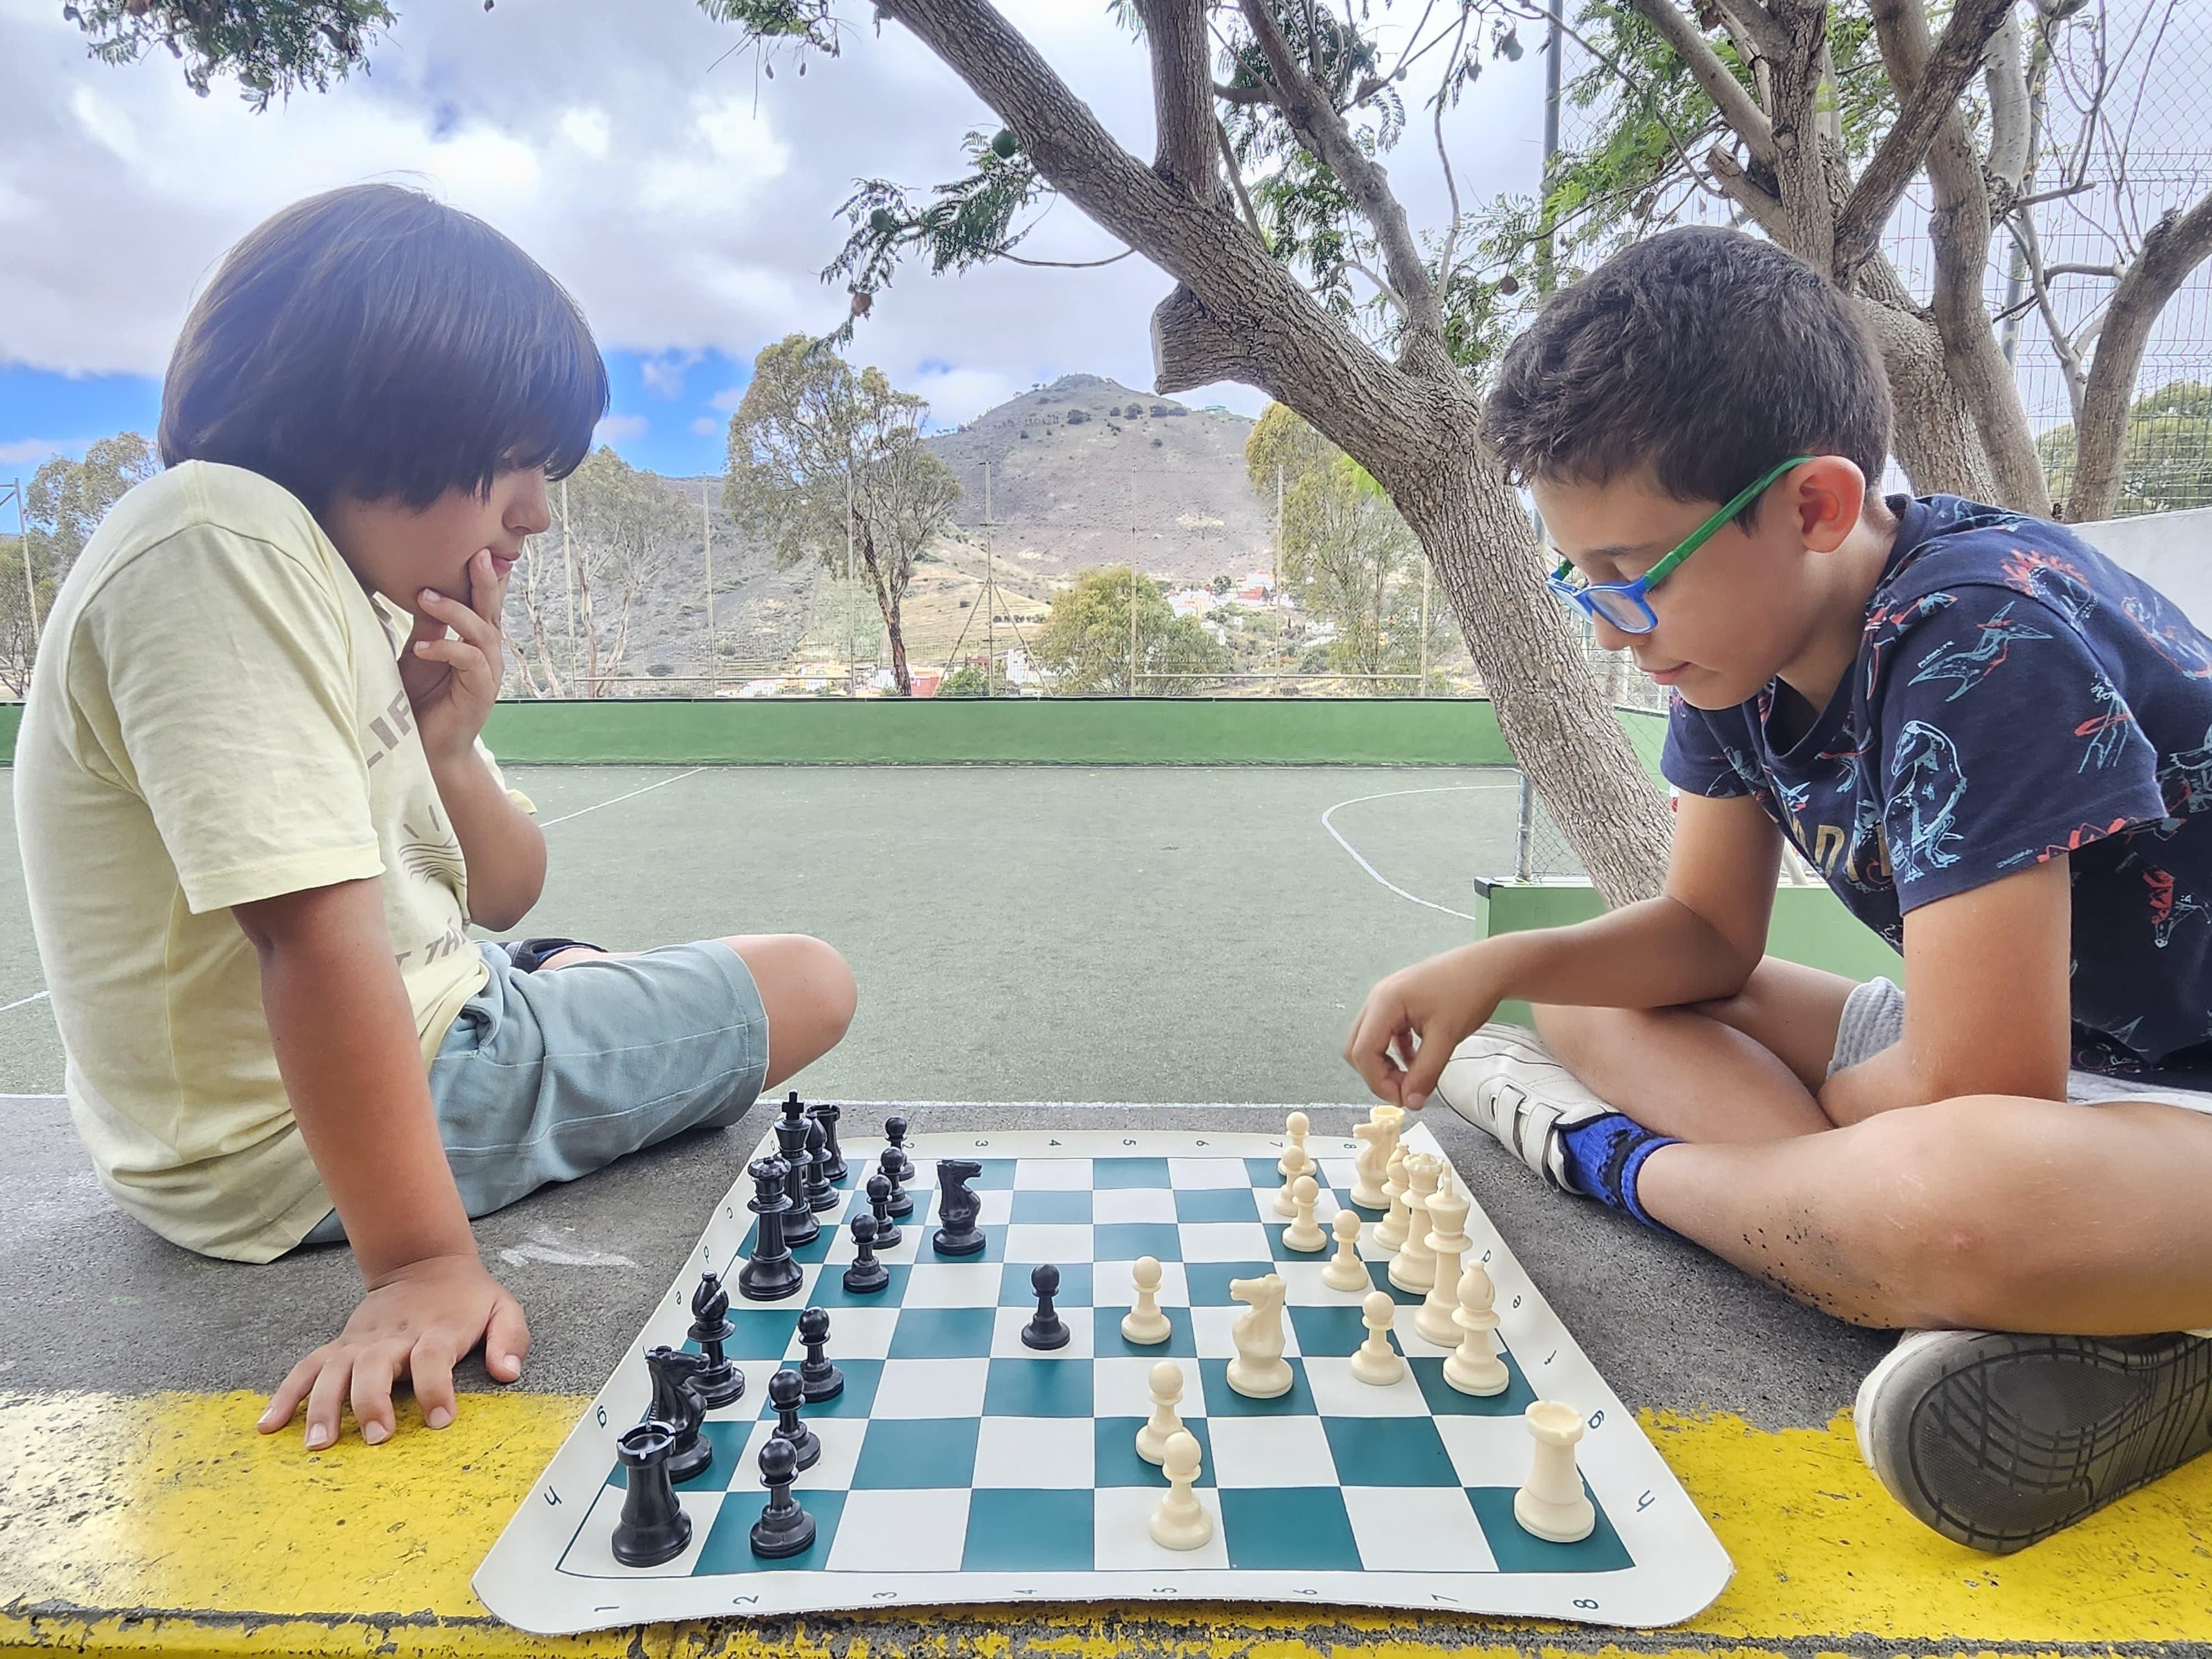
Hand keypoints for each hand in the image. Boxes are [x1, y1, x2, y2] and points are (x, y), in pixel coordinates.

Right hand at [257, 1252, 528, 1447]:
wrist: (426, 1263)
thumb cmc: (467, 1298)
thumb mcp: (502, 1308)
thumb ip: (510, 1338)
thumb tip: (509, 1372)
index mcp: (436, 1330)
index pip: (433, 1358)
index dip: (436, 1388)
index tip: (441, 1420)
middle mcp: (393, 1336)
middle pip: (375, 1365)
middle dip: (373, 1401)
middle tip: (377, 1438)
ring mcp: (361, 1341)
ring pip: (334, 1370)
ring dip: (323, 1406)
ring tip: (317, 1444)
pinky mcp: (340, 1346)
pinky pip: (307, 1368)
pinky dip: (286, 1394)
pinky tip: (268, 1425)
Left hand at [401, 548, 510, 764]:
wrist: (427, 748)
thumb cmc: (420, 701)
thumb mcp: (419, 653)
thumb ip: (428, 625)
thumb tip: (423, 587)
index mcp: (475, 641)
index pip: (482, 603)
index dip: (482, 577)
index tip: (475, 547)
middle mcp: (487, 653)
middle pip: (490, 610)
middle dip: (485, 581)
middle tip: (477, 554)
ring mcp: (489, 672)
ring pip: (482, 631)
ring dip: (454, 611)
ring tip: (425, 595)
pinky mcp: (482, 691)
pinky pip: (470, 661)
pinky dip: (446, 649)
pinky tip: (422, 646)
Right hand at [1343, 944, 1500, 1111]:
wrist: (1488, 967)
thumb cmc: (1469, 990)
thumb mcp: (1447, 1037)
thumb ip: (1426, 1073)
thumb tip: (1411, 1101)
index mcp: (1385, 1002)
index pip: (1362, 1052)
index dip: (1378, 1081)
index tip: (1402, 1098)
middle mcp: (1379, 998)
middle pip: (1358, 1047)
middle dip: (1377, 1074)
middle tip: (1405, 1090)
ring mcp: (1388, 998)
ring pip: (1370, 1041)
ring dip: (1386, 1064)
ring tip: (1412, 1077)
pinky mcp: (1400, 1002)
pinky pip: (1386, 1034)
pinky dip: (1396, 1052)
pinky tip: (1417, 1059)